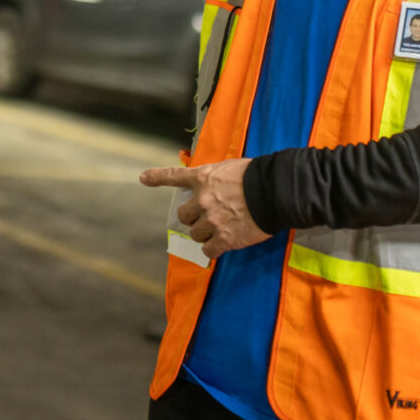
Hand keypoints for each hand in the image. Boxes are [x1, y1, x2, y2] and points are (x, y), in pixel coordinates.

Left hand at [140, 159, 269, 258]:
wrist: (275, 192)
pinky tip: (223, 245)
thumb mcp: (230, 169)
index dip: (157, 177)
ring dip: (205, 234)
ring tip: (222, 229)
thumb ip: (215, 180)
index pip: (174, 176)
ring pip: (195, 235)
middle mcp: (203, 200)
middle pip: (184, 216)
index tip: (144, 178)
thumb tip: (213, 189)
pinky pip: (208, 251)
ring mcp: (212, 220)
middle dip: (194, 218)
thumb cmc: (257, 176)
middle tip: (210, 217)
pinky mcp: (224, 239)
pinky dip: (213, 250)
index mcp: (203, 179)